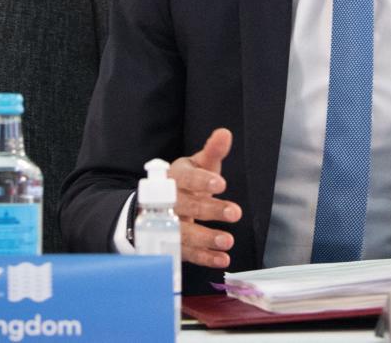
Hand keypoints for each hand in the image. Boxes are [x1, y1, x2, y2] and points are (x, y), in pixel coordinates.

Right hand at [166, 127, 241, 267]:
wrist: (155, 206)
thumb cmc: (184, 182)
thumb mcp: (197, 164)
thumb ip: (212, 151)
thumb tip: (225, 133)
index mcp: (174, 178)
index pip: (186, 179)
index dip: (202, 182)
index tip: (221, 184)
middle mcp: (168, 202)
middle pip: (187, 206)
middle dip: (210, 210)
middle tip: (234, 212)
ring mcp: (167, 225)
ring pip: (184, 233)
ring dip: (206, 238)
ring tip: (228, 240)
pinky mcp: (172, 245)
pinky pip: (187, 253)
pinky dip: (204, 257)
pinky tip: (222, 258)